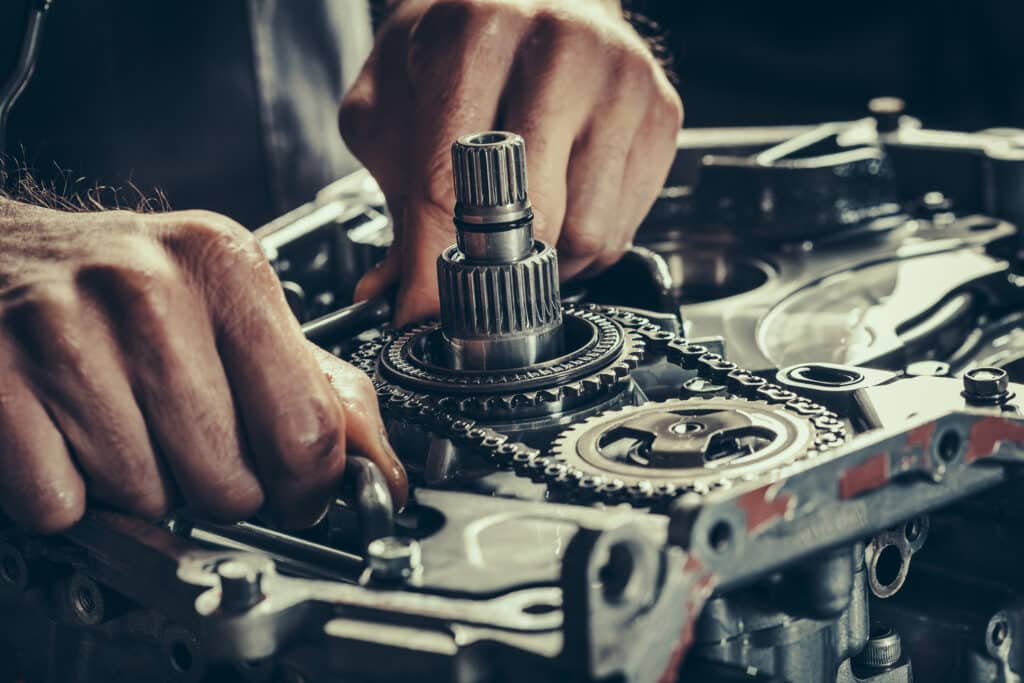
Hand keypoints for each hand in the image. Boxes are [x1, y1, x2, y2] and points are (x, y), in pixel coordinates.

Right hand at [0, 200, 406, 532]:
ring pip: (145, 497)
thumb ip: (316, 385)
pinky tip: (69, 437)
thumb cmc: (125, 288)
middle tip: (189, 445)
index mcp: (228, 269)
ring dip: (140, 488)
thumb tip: (382, 470)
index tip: (295, 496)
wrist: (2, 254)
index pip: (308, 430)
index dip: (307, 489)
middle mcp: (150, 288)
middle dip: (216, 490)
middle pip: (229, 482)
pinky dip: (67, 494)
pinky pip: (60, 502)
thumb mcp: (234, 307)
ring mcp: (65, 329)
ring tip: (124, 426)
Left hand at [340, 0, 682, 324]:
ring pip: (586, 233)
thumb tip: (394, 294)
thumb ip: (393, 198)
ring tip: (517, 227)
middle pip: (531, 213)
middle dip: (492, 262)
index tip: (422, 313)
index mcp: (478, 29)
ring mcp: (623, 80)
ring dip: (545, 259)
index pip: (453, 178)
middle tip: (470, 268)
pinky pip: (622, 229)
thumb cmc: (458, 48)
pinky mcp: (662, 114)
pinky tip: (560, 206)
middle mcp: (562, 45)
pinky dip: (583, 244)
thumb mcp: (393, 105)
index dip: (434, 263)